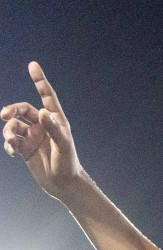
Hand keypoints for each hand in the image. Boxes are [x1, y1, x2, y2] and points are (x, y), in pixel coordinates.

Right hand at [2, 62, 88, 200]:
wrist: (63, 184)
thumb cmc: (68, 164)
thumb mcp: (63, 146)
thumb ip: (53, 128)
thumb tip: (43, 112)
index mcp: (55, 121)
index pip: (46, 96)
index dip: (39, 81)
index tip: (33, 65)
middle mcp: (43, 126)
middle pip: (22, 110)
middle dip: (11, 110)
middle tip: (3, 116)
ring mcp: (33, 137)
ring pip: (13, 126)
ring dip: (8, 131)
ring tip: (11, 142)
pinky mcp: (25, 149)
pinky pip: (11, 141)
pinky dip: (8, 144)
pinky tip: (12, 151)